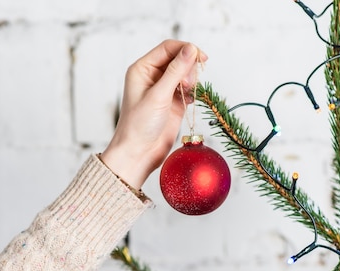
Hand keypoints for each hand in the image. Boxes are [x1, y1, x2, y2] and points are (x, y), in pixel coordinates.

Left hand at [100, 40, 206, 189]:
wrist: (139, 153)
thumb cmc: (139, 125)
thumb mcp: (158, 95)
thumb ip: (176, 71)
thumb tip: (191, 50)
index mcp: (142, 69)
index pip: (168, 48)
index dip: (186, 49)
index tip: (201, 57)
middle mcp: (152, 76)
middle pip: (178, 58)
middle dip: (189, 66)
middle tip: (190, 83)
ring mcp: (164, 89)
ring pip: (185, 73)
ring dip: (192, 79)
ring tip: (189, 93)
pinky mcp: (174, 102)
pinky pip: (188, 88)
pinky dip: (194, 91)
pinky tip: (191, 100)